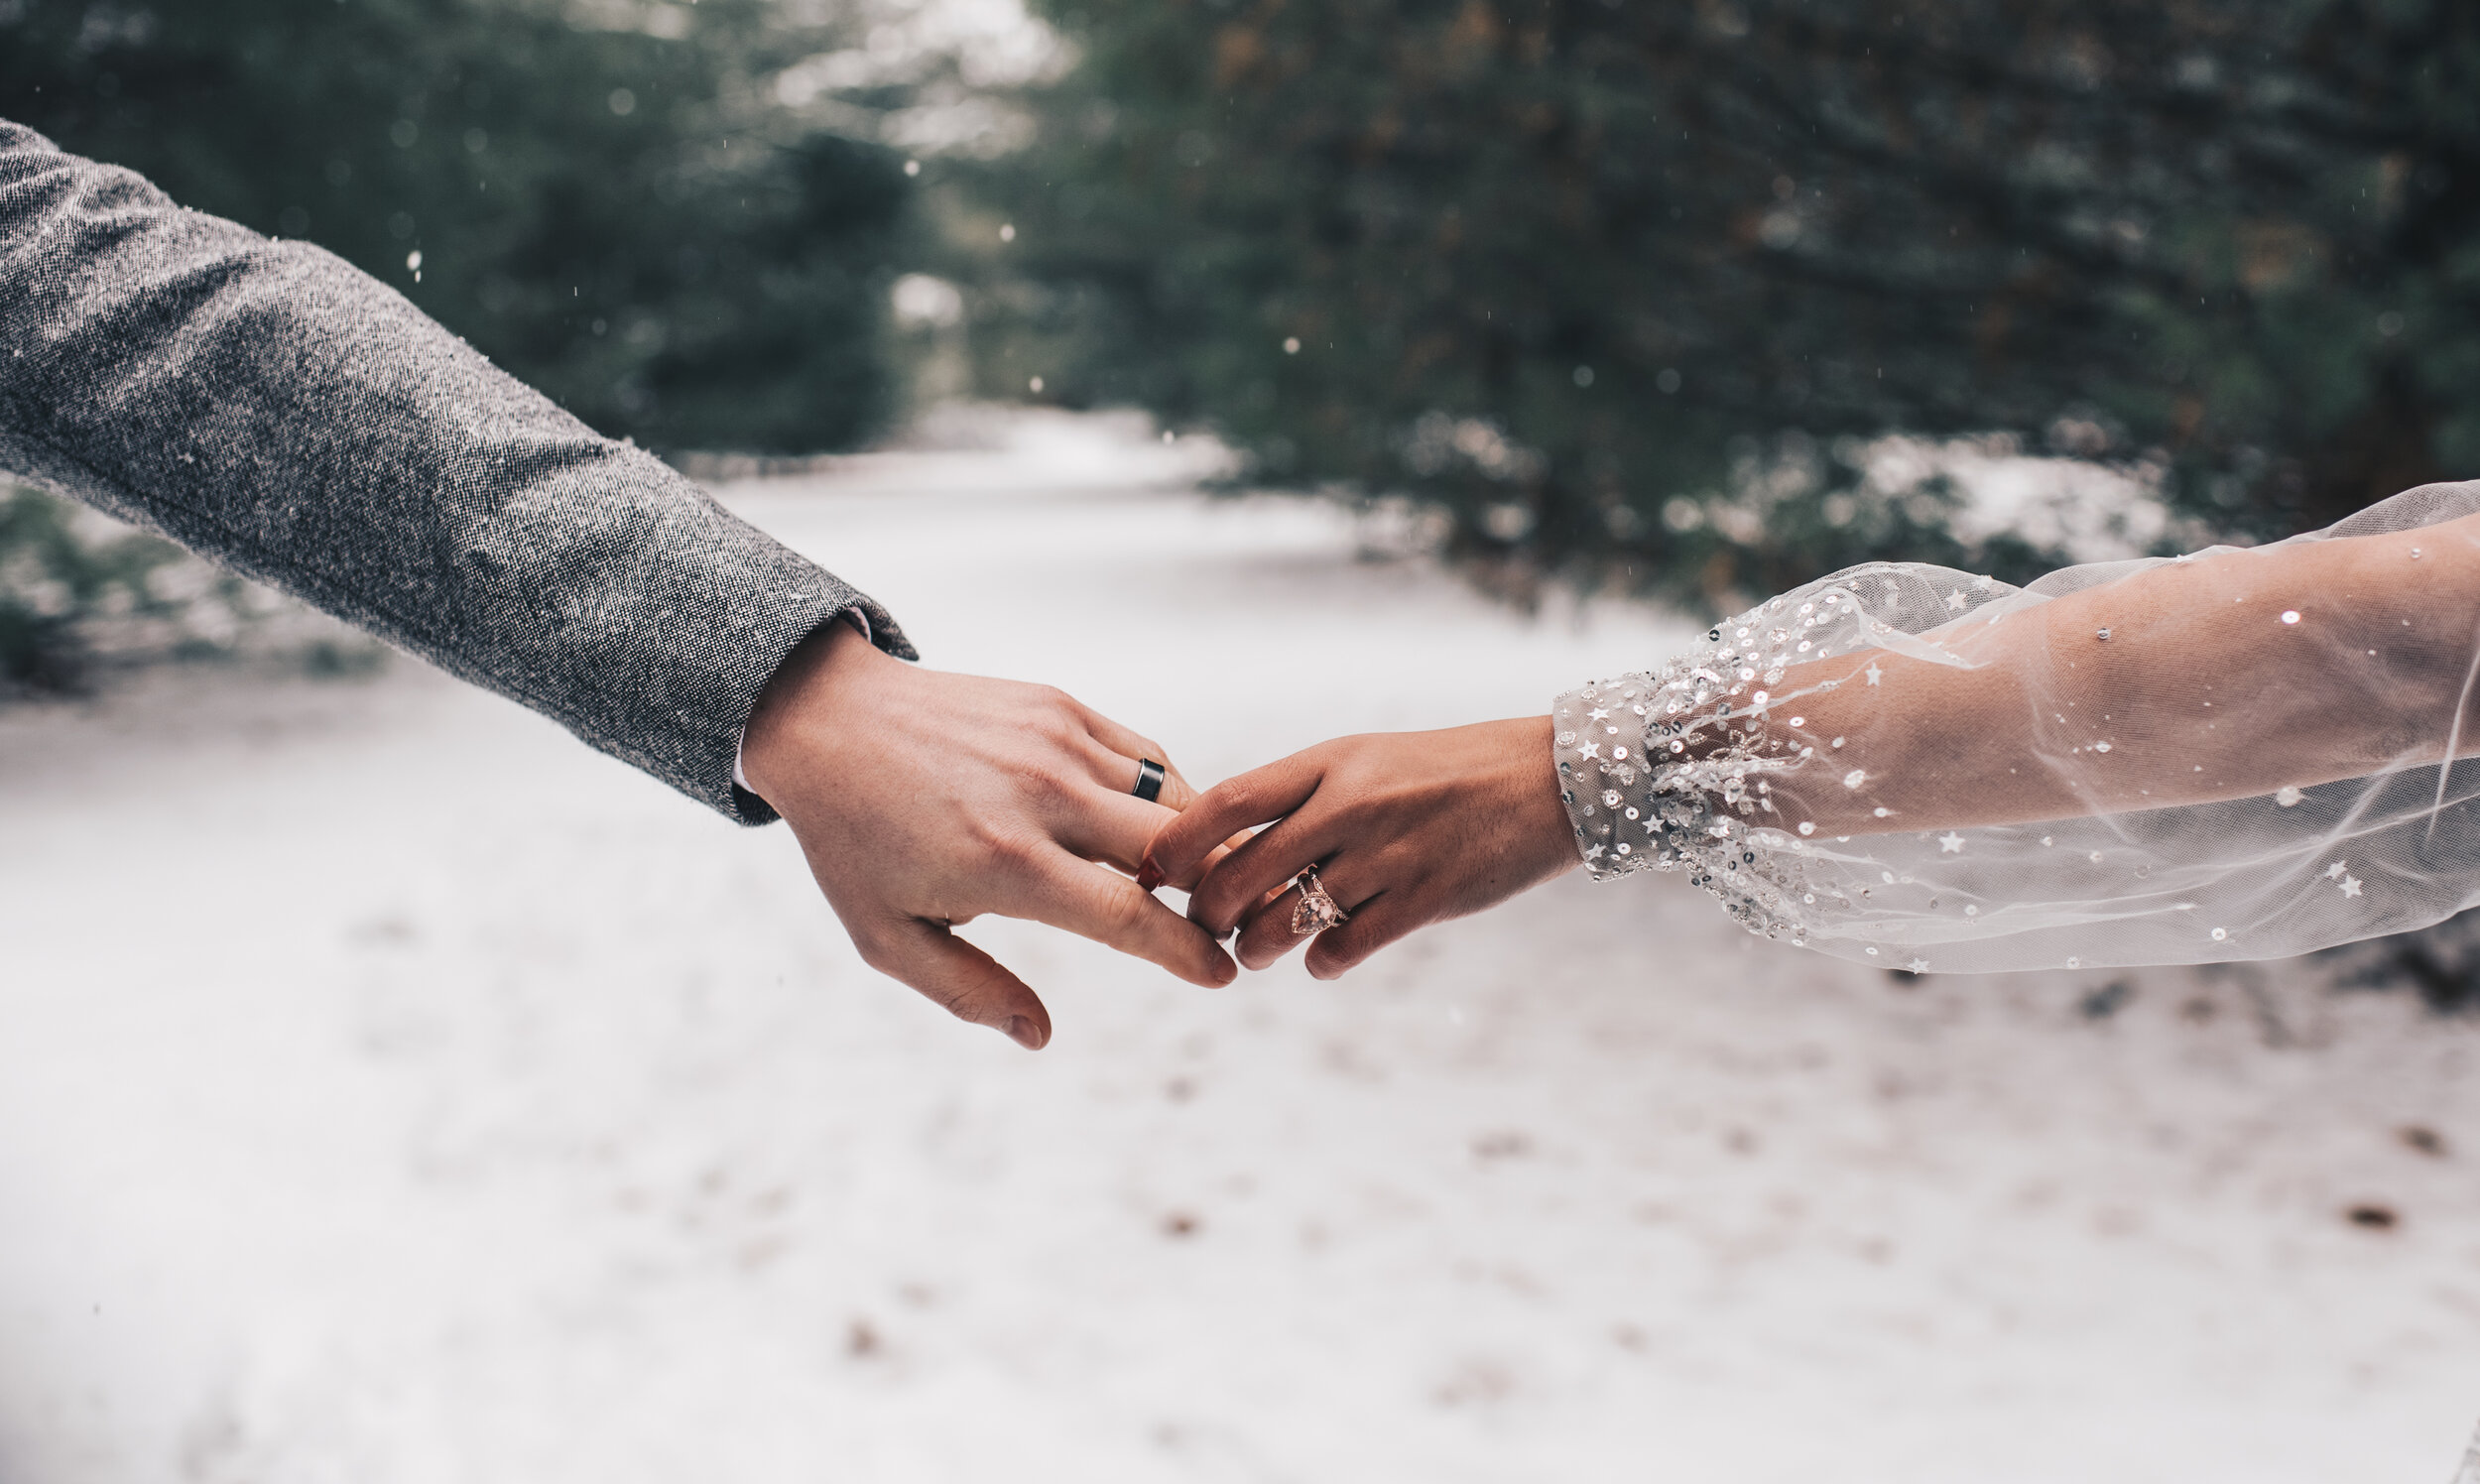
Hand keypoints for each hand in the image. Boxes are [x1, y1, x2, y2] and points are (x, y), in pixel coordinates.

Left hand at [740, 621, 1236, 1049]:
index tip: (1221, 974)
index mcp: (1006, 863)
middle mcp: (1044, 796)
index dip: (1187, 952)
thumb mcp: (889, 937)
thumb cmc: (857, 840)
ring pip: (1171, 799)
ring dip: (1199, 846)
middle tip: (1231, 928)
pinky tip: (1163, 830)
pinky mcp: (1060, 708)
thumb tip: (1039, 1035)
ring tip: (1206, 885)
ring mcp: (1057, 743)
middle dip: (1217, 895)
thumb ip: (968, 990)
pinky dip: (1167, 796)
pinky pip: (1143, 759)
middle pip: (1176, 851)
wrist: (829, 720)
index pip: (1128, 915)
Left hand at [1144, 717, 1580, 978]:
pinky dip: (1321, 963)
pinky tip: (1323, 959)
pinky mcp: (1427, 899)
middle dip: (1209, 912)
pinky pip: (1343, 948)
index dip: (1178, 845)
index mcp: (1331, 762)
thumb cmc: (1444, 771)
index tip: (1158, 872)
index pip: (1227, 802)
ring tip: (1257, 950)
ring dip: (1257, 948)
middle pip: (1241, 872)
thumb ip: (1302, 797)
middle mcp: (1353, 805)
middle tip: (1207, 925)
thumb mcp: (1367, 761)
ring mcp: (1390, 854)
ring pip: (1284, 921)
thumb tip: (1226, 847)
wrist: (1547, 780)